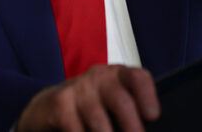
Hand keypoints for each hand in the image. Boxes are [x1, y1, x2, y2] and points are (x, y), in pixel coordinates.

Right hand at [16, 65, 159, 131]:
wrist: (48, 106)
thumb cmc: (90, 105)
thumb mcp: (111, 101)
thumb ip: (129, 110)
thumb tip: (144, 127)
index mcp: (119, 75)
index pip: (138, 78)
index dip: (147, 95)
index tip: (153, 116)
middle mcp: (100, 76)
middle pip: (121, 100)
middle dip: (131, 125)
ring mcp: (78, 87)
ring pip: (99, 120)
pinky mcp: (60, 102)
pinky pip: (76, 129)